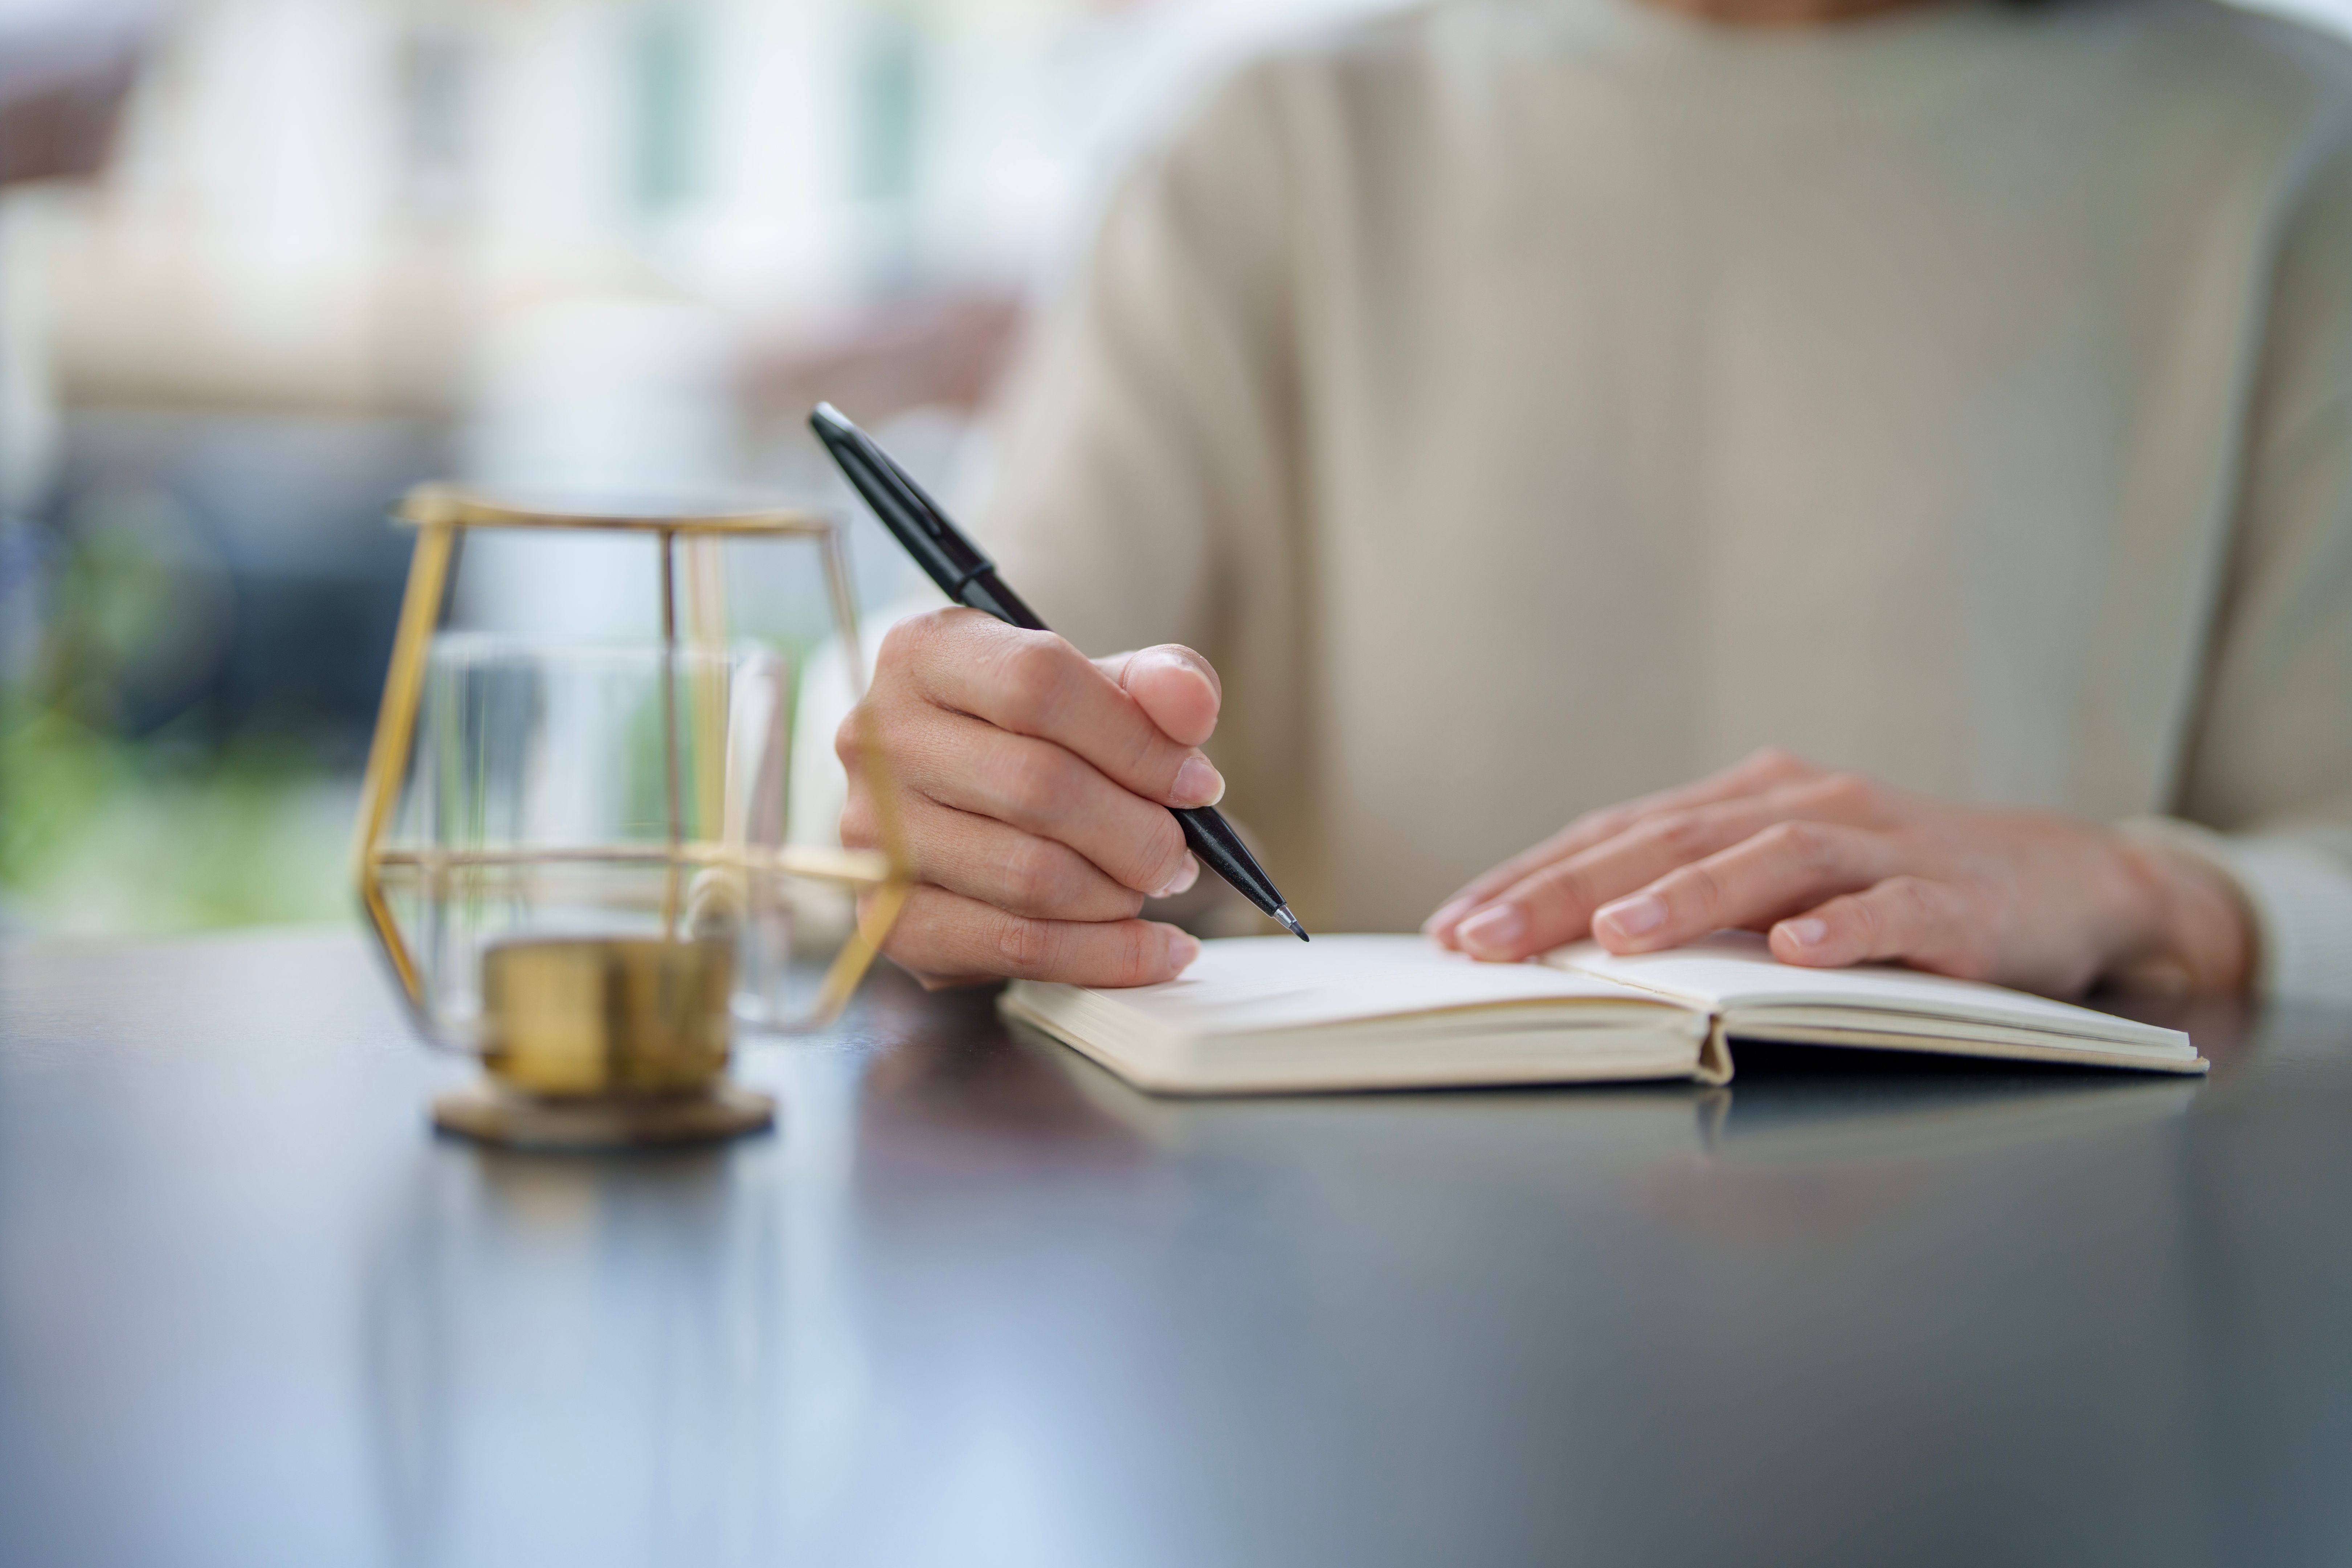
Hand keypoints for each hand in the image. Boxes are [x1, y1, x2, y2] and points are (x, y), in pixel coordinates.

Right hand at [839, 608, 1223, 986]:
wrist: (960, 810)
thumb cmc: (1040, 738)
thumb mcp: (1100, 687)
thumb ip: (1158, 682)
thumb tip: (1193, 705)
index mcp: (924, 652)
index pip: (1039, 682)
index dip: (1136, 741)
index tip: (1197, 784)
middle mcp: (877, 738)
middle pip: (1038, 787)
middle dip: (1138, 833)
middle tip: (1180, 856)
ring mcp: (870, 836)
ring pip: (1031, 876)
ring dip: (1119, 895)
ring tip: (1148, 888)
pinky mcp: (888, 921)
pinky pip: (1017, 947)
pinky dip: (1106, 957)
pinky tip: (1153, 949)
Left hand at [1424, 749, 2251, 996]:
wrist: (2068, 884)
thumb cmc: (1896, 893)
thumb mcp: (1780, 888)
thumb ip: (1692, 905)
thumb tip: (1564, 949)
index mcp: (1746, 802)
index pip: (1615, 835)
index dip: (1529, 877)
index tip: (1452, 925)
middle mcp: (1802, 807)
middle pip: (1667, 842)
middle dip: (1566, 892)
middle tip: (1487, 938)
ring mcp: (1883, 847)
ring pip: (1769, 860)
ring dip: (1688, 899)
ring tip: (1616, 937)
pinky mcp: (1957, 901)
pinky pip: (1891, 912)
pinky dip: (1841, 929)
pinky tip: (1793, 955)